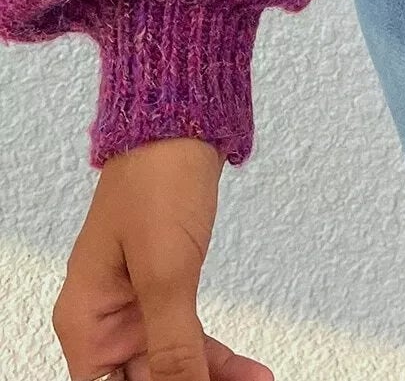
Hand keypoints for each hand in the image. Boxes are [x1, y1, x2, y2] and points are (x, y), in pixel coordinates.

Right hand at [52, 136, 272, 380]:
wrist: (182, 118)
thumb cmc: (157, 178)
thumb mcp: (165, 272)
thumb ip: (172, 345)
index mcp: (86, 322)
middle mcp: (104, 320)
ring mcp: (136, 305)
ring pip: (171, 366)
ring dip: (210, 380)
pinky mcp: (166, 287)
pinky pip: (188, 339)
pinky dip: (215, 358)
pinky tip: (248, 372)